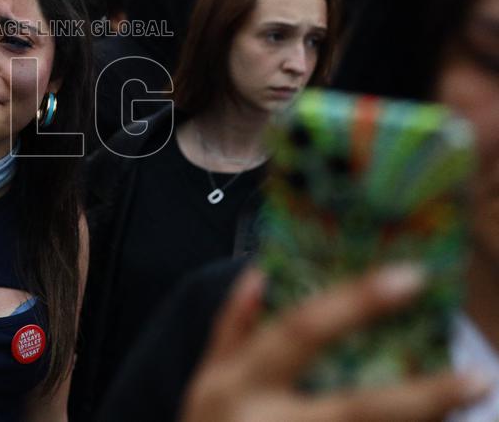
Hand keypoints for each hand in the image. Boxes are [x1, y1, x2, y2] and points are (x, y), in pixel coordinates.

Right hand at [179, 265, 490, 421]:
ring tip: (468, 394)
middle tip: (478, 377)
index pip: (300, 332)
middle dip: (422, 397)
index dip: (354, 303)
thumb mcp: (207, 376)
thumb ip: (232, 326)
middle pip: (357, 411)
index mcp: (239, 384)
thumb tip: (261, 271)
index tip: (410, 276)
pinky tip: (435, 421)